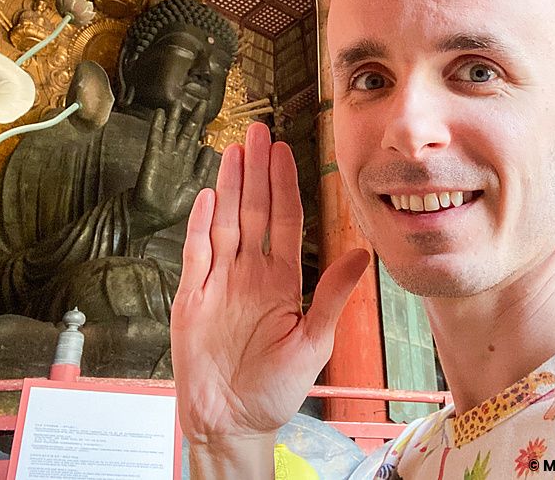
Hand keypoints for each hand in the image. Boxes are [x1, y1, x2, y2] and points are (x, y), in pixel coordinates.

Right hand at [130, 102, 217, 233]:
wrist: (150, 217)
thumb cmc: (171, 209)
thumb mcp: (195, 187)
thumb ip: (203, 167)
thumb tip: (209, 148)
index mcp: (187, 166)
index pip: (197, 142)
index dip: (203, 129)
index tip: (209, 114)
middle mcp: (176, 159)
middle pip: (186, 133)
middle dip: (193, 118)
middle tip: (201, 102)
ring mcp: (164, 157)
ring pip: (171, 132)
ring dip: (174, 117)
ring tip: (178, 102)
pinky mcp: (152, 158)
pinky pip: (156, 138)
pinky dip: (158, 125)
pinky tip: (160, 114)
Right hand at [171, 121, 369, 443]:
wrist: (231, 423)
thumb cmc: (274, 388)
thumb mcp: (313, 342)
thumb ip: (332, 297)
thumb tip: (361, 255)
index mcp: (280, 279)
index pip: (283, 220)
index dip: (284, 184)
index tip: (284, 151)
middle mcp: (249, 272)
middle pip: (253, 210)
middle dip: (256, 170)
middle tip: (257, 132)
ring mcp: (219, 282)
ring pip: (225, 222)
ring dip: (230, 186)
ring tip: (234, 151)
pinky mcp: (193, 298)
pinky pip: (197, 254)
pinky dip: (201, 225)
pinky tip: (209, 196)